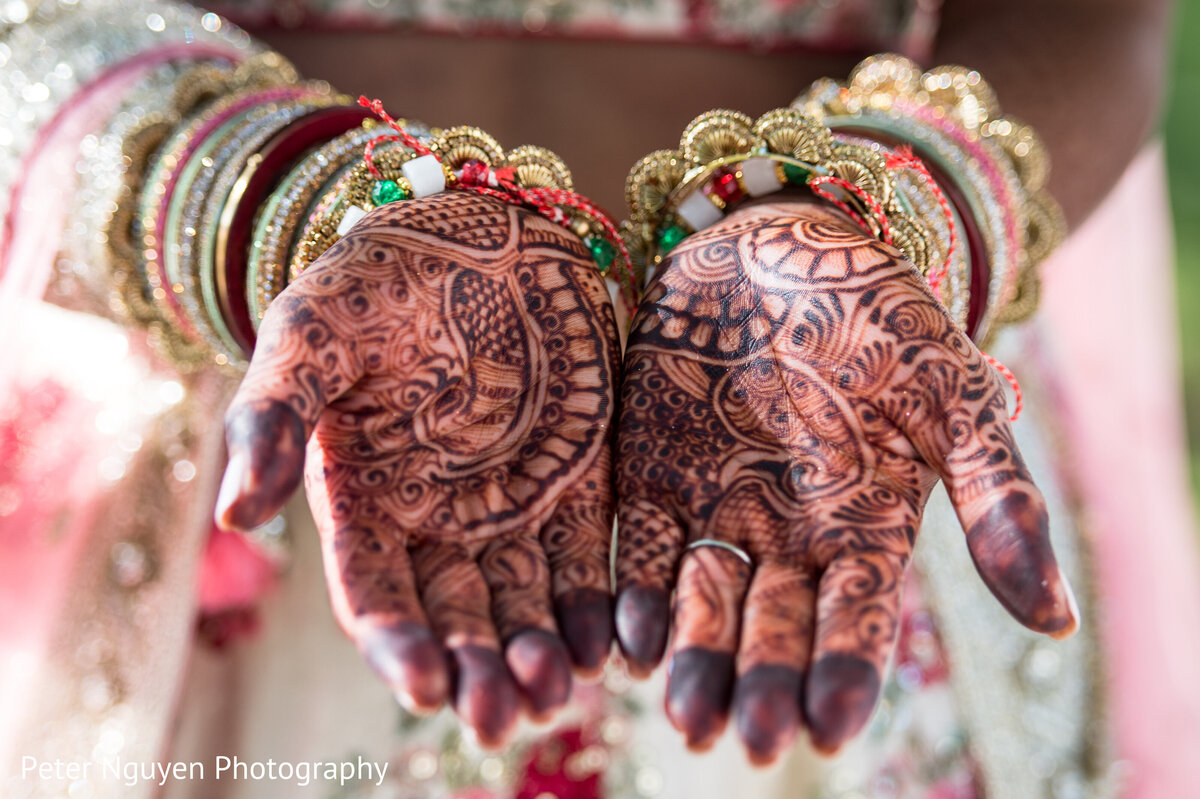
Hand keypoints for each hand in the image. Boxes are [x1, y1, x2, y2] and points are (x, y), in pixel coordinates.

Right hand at [215, 193, 618, 745]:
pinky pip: (595, 556)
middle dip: (479, 670)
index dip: (398, 643)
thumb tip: (239, 510)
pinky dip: (609, 603)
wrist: (468, 230)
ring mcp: (514, 506)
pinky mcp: (580, 482)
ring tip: (562, 686)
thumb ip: (273, 416)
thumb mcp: (309, 334)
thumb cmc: (373, 279)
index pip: (377, 594)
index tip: (422, 685)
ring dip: (545, 651)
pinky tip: (624, 641)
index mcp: (366, 504)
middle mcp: (440, 523)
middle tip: (504, 714)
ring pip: (529, 602)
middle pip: (460, 618)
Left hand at [613, 198, 1077, 762]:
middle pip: (772, 626)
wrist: (781, 239)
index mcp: (863, 524)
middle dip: (760, 683)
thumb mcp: (950, 393)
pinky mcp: (652, 475)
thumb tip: (1058, 623)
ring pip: (702, 601)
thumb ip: (995, 498)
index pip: (857, 618)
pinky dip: (633, 592)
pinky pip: (640, 548)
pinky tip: (626, 636)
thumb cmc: (878, 312)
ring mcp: (716, 507)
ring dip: (693, 658)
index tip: (830, 731)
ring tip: (683, 712)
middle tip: (746, 739)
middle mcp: (786, 533)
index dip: (846, 673)